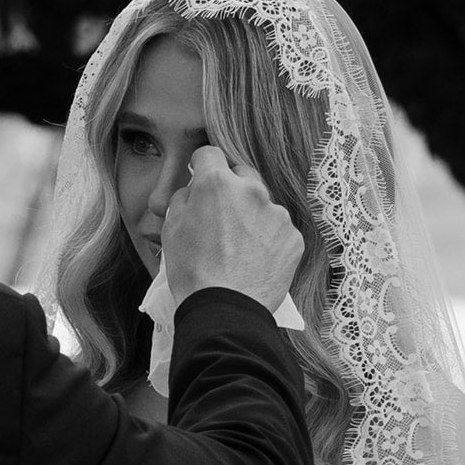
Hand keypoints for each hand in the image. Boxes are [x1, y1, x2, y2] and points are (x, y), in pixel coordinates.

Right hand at [162, 145, 303, 310]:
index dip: (202, 165)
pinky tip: (254, 260)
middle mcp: (252, 191)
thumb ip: (184, 198)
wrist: (224, 310)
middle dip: (231, 188)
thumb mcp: (171, 229)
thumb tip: (194, 189)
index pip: (210, 154)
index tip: (201, 175)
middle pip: (242, 174)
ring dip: (251, 217)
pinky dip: (268, 240)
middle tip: (220, 217)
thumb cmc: (193, 271)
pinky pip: (278, 230)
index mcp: (218, 184)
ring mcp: (277, 214)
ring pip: (262, 204)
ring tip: (237, 248)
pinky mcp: (293, 238)